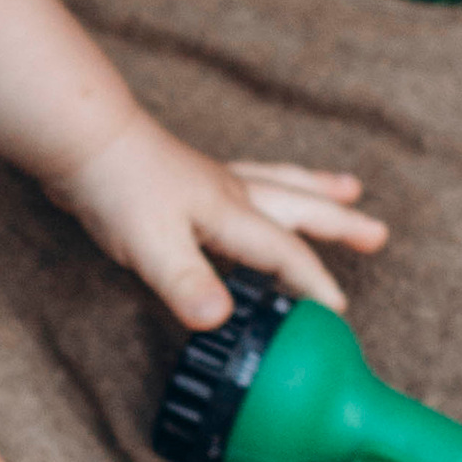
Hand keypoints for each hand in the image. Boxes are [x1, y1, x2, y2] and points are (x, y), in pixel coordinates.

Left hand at [43, 116, 387, 326]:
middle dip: (340, 223)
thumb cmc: (116, 188)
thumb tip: (220, 322)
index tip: (339, 313)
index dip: (314, 285)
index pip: (285, 254)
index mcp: (231, 213)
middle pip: (299, 207)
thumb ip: (188, 284)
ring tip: (349, 188)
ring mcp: (211, 180)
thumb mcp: (152, 247)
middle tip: (379, 234)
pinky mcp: (188, 177)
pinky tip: (258, 190)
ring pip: (279, 184)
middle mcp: (230, 192)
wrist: (82, 139)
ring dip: (315, 189)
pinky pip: (250, 179)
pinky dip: (269, 182)